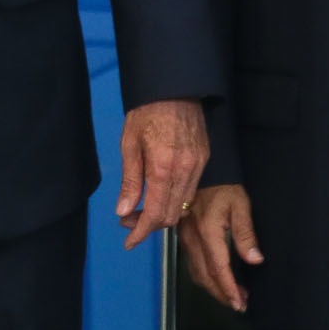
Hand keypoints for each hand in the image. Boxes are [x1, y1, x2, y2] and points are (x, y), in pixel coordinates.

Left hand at [114, 98, 208, 249]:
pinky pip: (191, 190)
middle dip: (150, 226)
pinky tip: (161, 194)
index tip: (129, 242)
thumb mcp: (129, 144)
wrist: (175, 87)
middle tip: (129, 222)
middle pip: (171, 215)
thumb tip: (123, 211)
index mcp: (163, 168)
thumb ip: (130, 180)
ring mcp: (198, 166)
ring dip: (163, 214)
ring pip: (183, 205)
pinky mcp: (205, 159)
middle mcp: (185, 171)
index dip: (141, 232)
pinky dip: (176, 200)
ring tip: (142, 210)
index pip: (156, 214)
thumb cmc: (146, 112)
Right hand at [178, 183, 261, 311]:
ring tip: (231, 294)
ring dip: (213, 288)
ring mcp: (186, 237)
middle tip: (239, 303)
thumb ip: (246, 233)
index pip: (218, 267)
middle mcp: (193, 237)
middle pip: (205, 276)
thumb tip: (255, 258)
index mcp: (208, 230)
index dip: (229, 288)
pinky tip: (215, 279)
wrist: (204, 171)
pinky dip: (203, 277)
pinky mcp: (183, 236)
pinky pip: (191, 264)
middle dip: (222, 294)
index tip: (240, 301)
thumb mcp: (240, 204)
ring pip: (196, 272)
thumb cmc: (224, 186)